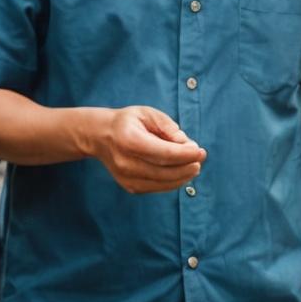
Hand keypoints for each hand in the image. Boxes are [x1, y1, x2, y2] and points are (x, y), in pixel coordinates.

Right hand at [88, 106, 205, 193]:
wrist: (100, 136)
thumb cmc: (128, 122)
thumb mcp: (147, 113)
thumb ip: (167, 126)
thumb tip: (186, 144)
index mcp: (128, 140)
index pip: (163, 153)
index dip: (185, 154)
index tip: (200, 151)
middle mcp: (125, 162)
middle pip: (165, 171)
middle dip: (187, 166)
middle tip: (200, 158)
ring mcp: (126, 177)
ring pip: (163, 183)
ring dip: (183, 176)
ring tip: (193, 165)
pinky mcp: (129, 186)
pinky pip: (157, 188)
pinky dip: (173, 182)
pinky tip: (180, 172)